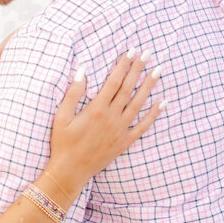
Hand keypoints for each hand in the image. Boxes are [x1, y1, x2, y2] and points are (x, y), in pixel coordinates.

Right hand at [49, 51, 164, 194]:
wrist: (70, 171)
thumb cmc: (63, 143)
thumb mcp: (61, 117)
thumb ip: (73, 93)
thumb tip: (82, 71)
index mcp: (96, 109)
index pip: (114, 81)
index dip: (123, 65)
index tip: (130, 51)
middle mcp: (112, 118)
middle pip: (129, 88)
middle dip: (138, 69)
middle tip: (147, 53)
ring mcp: (120, 130)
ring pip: (139, 103)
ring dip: (149, 86)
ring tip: (158, 71)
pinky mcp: (124, 142)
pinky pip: (143, 126)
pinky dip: (154, 114)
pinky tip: (162, 102)